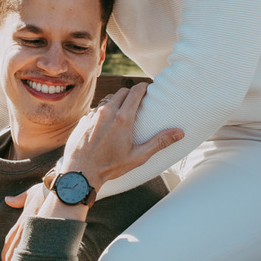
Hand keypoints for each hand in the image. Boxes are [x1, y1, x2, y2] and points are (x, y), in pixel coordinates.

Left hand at [1, 181, 49, 260]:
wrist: (60, 189)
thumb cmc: (46, 190)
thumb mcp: (30, 193)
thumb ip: (18, 199)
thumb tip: (7, 199)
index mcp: (23, 219)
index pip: (10, 237)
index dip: (6, 248)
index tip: (3, 258)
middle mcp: (27, 225)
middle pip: (14, 244)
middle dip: (9, 257)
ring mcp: (37, 228)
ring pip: (24, 247)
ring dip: (18, 258)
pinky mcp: (46, 230)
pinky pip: (38, 245)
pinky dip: (33, 254)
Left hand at [63, 81, 182, 189]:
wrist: (80, 172)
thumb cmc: (110, 166)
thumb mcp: (138, 156)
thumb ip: (159, 142)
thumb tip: (180, 133)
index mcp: (123, 118)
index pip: (135, 91)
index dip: (144, 87)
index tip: (149, 89)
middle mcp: (107, 112)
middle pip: (122, 91)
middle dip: (132, 93)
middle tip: (139, 101)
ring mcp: (93, 114)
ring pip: (108, 99)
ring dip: (117, 101)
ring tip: (123, 111)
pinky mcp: (84, 119)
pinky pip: (97, 109)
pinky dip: (104, 111)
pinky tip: (107, 123)